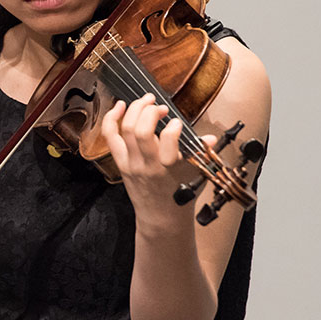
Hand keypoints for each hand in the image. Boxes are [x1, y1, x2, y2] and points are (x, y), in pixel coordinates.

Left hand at [99, 94, 215, 226]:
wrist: (161, 217)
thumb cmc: (179, 196)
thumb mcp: (195, 176)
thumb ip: (200, 154)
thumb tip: (210, 138)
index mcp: (168, 167)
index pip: (167, 139)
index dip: (172, 126)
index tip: (178, 122)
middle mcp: (146, 164)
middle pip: (140, 130)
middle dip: (149, 110)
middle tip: (160, 106)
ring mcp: (130, 163)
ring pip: (125, 129)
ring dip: (135, 109)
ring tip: (146, 101)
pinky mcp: (120, 162)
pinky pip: (110, 136)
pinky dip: (112, 118)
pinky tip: (120, 105)